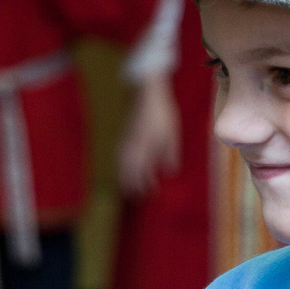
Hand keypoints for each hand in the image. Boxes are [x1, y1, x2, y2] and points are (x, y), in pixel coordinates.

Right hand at [117, 79, 180, 197]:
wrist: (145, 93)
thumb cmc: (161, 113)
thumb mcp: (171, 134)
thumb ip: (170, 154)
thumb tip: (170, 172)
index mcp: (143, 148)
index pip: (141, 173)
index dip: (145, 184)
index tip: (151, 192)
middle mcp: (130, 147)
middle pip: (127, 171)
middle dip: (131, 185)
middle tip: (137, 195)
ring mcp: (124, 141)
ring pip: (120, 164)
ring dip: (124, 176)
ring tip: (128, 185)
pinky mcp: (123, 135)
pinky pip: (119, 156)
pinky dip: (121, 166)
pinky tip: (125, 167)